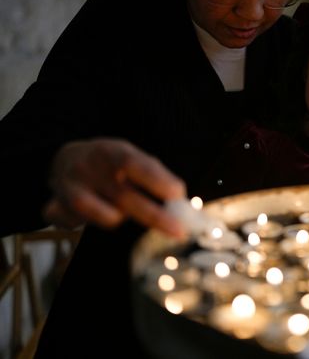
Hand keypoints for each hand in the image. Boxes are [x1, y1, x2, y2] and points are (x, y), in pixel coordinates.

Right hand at [44, 138, 186, 237]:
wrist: (64, 160)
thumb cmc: (110, 164)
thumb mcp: (131, 156)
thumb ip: (155, 175)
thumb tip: (180, 198)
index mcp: (110, 152)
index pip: (133, 164)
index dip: (156, 180)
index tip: (179, 194)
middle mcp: (87, 169)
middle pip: (123, 197)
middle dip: (155, 216)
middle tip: (179, 231)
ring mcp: (68, 189)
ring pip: (105, 216)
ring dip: (121, 217)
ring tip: (120, 209)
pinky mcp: (55, 208)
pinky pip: (83, 227)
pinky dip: (92, 224)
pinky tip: (92, 213)